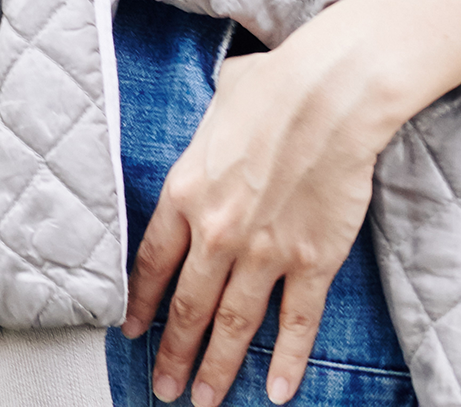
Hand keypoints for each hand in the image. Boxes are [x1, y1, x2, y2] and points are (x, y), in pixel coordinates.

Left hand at [122, 41, 384, 406]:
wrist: (328, 95)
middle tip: (165, 388)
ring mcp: (265, 253)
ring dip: (217, 368)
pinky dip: (286, 362)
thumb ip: (210, 131)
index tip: (133, 330)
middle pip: (189, 306)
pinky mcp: (311, 262)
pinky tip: (275, 391)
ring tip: (204, 401)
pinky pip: (296, 324)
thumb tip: (219, 117)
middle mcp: (218, 232)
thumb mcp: (218, 102)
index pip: (153, 263)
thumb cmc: (273, 86)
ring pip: (234, 325)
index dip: (142, 302)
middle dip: (174, 353)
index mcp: (186, 192)